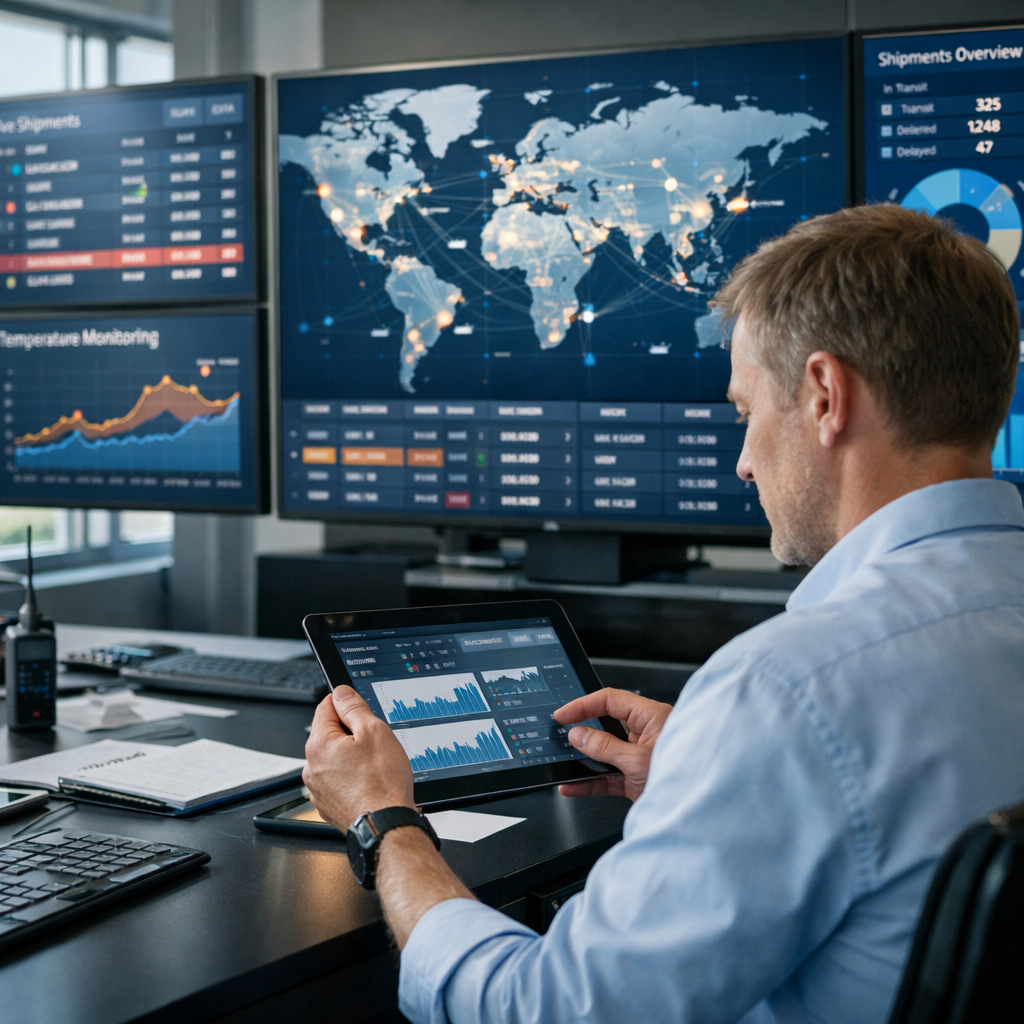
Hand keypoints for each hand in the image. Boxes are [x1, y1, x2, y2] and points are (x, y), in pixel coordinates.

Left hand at [303, 686, 415, 832]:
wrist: (386, 825)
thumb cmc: (382, 783)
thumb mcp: (374, 731)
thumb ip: (354, 707)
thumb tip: (341, 692)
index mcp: (319, 744)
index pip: (326, 706)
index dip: (346, 703)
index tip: (360, 708)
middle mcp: (312, 767)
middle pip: (330, 734)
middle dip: (351, 733)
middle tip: (374, 742)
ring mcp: (318, 789)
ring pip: (335, 758)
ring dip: (351, 757)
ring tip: (374, 766)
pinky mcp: (328, 805)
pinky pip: (338, 780)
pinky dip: (351, 778)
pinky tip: (369, 782)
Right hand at [554, 688, 673, 801]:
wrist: (703, 816)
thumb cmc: (685, 777)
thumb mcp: (638, 759)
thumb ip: (605, 747)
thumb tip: (578, 735)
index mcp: (652, 717)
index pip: (611, 701)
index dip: (584, 705)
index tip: (563, 715)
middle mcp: (647, 734)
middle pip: (606, 726)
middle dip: (582, 733)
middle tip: (560, 737)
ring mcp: (641, 757)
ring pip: (605, 754)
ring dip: (584, 760)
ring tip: (562, 762)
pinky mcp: (637, 779)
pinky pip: (608, 777)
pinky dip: (590, 782)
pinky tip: (573, 786)